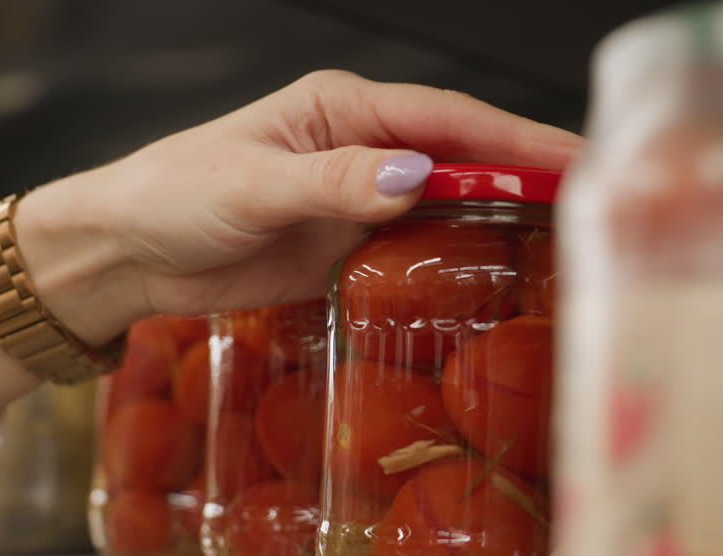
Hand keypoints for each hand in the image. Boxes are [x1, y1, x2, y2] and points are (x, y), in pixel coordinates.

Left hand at [0, 70, 580, 435]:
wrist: (128, 254)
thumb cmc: (174, 196)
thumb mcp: (252, 184)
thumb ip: (334, 182)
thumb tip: (416, 177)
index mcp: (344, 112)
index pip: (447, 119)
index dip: (514, 139)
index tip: (572, 161)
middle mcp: (362, 149)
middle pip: (462, 157)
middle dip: (526, 175)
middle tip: (595, 205)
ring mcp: (360, 200)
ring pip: (449, 205)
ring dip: (502, 219)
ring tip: (565, 243)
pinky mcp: (350, 248)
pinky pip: (418, 250)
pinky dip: (459, 258)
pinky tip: (495, 277)